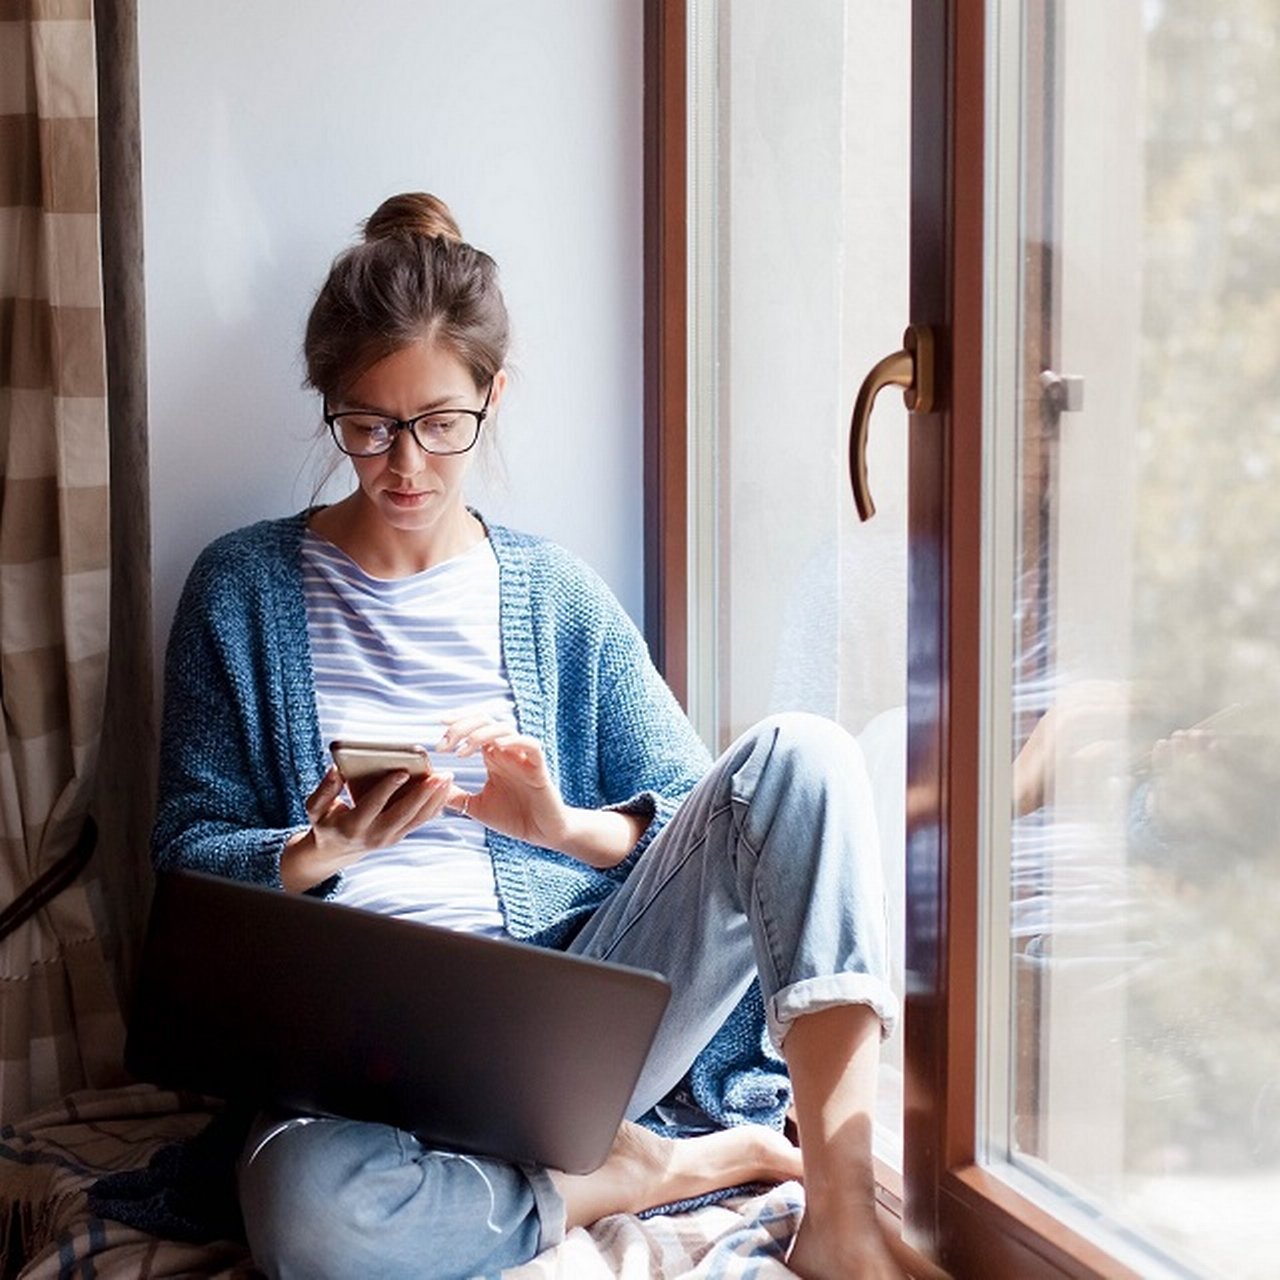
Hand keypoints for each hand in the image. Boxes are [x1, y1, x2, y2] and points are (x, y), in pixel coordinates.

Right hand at [281, 764, 454, 892]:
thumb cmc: (327, 822)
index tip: (402, 772)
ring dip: (434, 799)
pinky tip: (445, 790)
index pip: (372, 805)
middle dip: (422, 794)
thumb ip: (324, 790)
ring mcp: (389, 838)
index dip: (387, 789)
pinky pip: (420, 821)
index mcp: (352, 825)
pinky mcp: (399, 835)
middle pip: (402, 814)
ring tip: (447, 778)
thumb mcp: (316, 808)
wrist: (336, 850)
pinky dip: (435, 806)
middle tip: (438, 775)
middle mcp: (374, 834)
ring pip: (417, 819)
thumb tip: (336, 770)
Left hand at [436, 713, 571, 848]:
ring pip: (504, 729)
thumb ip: (454, 795)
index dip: (457, 721)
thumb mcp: (475, 806)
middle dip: (461, 727)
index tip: (437, 724)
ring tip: (462, 751)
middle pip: (485, 722)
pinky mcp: (539, 768)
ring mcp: (523, 757)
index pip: (475, 726)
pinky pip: (530, 745)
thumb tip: (431, 787)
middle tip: (443, 745)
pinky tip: (496, 748)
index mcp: (492, 756)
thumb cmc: (514, 817)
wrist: (542, 834)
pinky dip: (514, 741)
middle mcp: (507, 751)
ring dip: (480, 734)